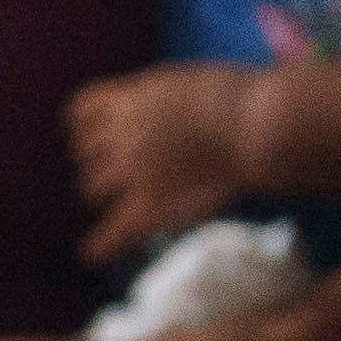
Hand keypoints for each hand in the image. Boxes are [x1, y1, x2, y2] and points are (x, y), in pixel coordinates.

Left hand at [67, 64, 265, 264]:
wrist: (259, 125)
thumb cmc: (240, 99)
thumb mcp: (187, 85)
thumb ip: (158, 103)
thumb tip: (153, 115)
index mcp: (130, 98)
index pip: (81, 111)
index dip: (88, 126)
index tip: (97, 136)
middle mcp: (123, 132)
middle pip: (85, 153)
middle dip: (100, 162)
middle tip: (122, 175)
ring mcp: (135, 168)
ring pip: (92, 187)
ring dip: (105, 194)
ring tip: (121, 203)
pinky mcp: (154, 201)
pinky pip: (114, 226)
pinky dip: (103, 243)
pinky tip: (91, 255)